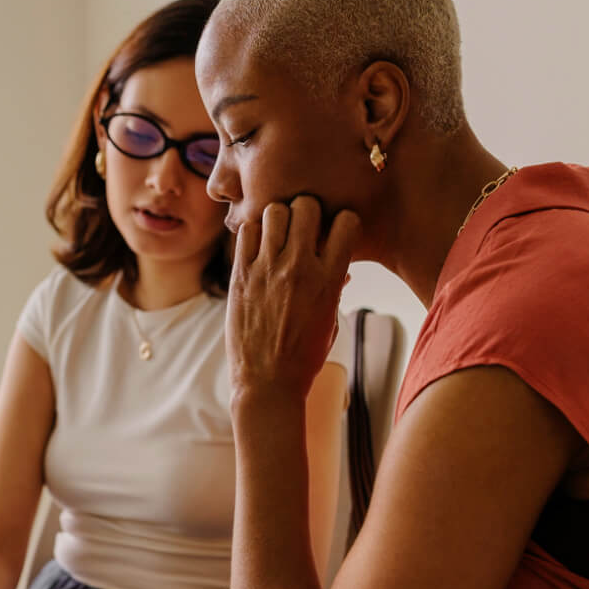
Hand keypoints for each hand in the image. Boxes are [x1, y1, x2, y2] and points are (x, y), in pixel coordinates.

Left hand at [228, 195, 359, 400]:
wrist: (267, 383)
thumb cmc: (304, 356)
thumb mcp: (330, 321)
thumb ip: (334, 288)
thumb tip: (342, 267)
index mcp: (329, 279)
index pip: (347, 222)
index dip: (342, 222)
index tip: (334, 234)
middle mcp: (300, 268)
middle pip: (307, 205)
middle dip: (307, 211)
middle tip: (302, 229)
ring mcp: (267, 270)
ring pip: (275, 211)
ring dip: (279, 218)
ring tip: (277, 235)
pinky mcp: (241, 276)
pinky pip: (246, 232)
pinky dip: (253, 233)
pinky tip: (257, 248)